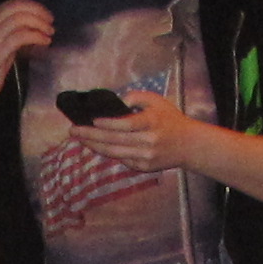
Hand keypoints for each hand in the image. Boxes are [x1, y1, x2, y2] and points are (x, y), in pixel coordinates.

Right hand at [0, 0, 55, 99]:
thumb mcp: (5, 41)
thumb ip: (16, 29)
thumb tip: (37, 22)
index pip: (15, 3)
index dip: (34, 6)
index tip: (47, 15)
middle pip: (18, 8)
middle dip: (38, 12)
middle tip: (51, 22)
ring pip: (20, 19)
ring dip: (39, 24)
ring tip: (50, 32)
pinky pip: (22, 37)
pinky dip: (36, 37)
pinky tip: (45, 42)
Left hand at [72, 93, 215, 175]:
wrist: (188, 145)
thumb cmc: (170, 119)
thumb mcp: (156, 100)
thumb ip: (136, 97)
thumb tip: (117, 102)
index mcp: (151, 123)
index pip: (125, 124)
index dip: (107, 124)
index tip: (92, 120)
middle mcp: (148, 141)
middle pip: (114, 140)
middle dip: (91, 136)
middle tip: (74, 131)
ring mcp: (145, 156)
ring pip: (114, 153)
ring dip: (94, 146)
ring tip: (80, 139)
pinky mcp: (144, 167)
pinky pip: (121, 160)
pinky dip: (107, 153)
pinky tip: (96, 146)